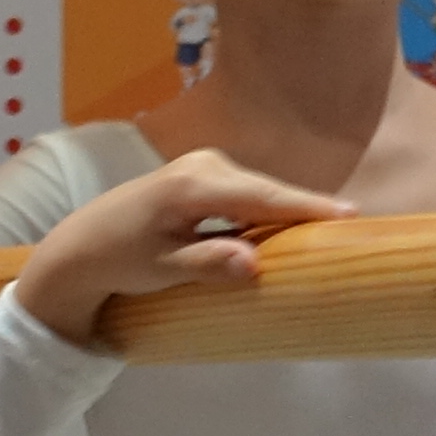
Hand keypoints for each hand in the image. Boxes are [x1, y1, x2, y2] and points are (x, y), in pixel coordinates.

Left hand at [12, 152, 354, 347]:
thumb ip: (207, 264)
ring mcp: (203, 168)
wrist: (81, 246)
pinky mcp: (202, 177)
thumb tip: (252, 264)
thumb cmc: (118, 259)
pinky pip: (246, 195)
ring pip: (259, 192)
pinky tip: (292, 225)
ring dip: (288, 210)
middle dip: (306, 207)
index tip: (346, 214)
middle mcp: (203, 166)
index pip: (261, 197)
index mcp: (194, 185)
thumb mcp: (161, 268)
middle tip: (354, 221)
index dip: (305, 207)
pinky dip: (267, 210)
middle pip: (267, 191)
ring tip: (333, 224)